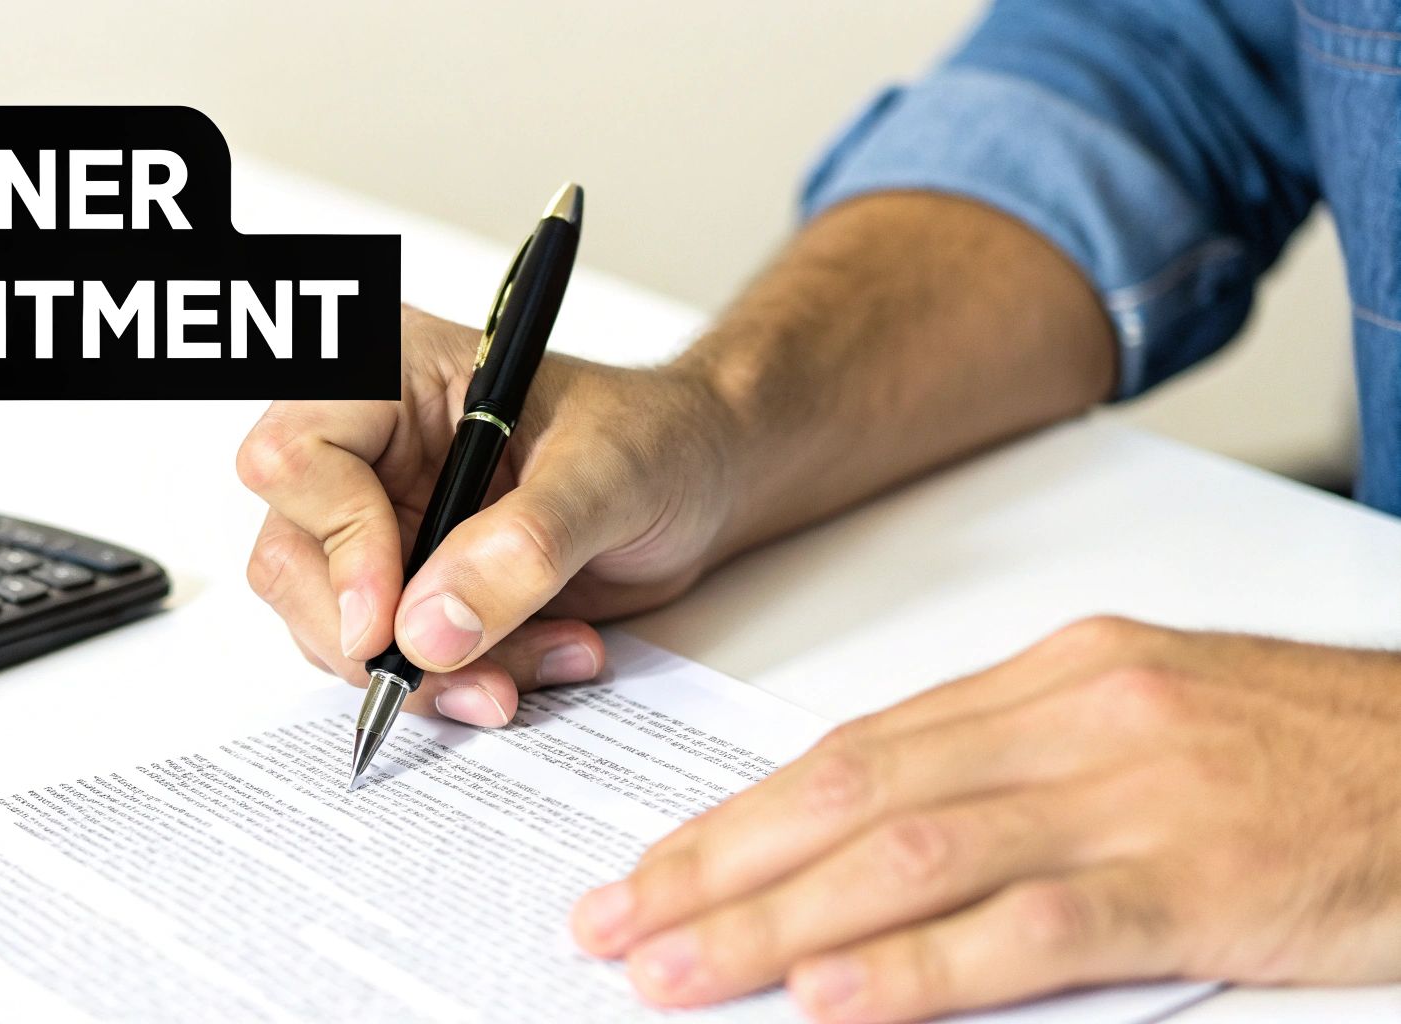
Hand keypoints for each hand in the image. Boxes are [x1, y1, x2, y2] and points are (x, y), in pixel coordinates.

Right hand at [237, 306, 740, 725]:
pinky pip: (393, 659)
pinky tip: (544, 655)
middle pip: (292, 558)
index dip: (336, 545)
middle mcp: (368, 449)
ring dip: (435, 672)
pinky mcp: (409, 587)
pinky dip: (464, 680)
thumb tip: (430, 627)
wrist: (700, 481)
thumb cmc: (658, 437)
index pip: (296, 455)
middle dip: (378, 639)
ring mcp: (381, 522)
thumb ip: (524, 545)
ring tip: (546, 657)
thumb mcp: (610, 475)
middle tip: (474, 677)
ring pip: (334, 625)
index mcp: (391, 376)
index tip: (394, 622)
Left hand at [571, 616, 1400, 1021]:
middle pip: (849, 796)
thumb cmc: (1315, 750)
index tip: (656, 867)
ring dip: (775, 921)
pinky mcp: (1194, 878)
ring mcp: (1131, 795)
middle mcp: (1072, 720)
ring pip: (908, 856)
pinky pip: (1028, 926)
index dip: (737, 815)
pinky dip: (917, 966)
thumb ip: (1017, 767)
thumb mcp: (1151, 720)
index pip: (852, 750)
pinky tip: (833, 997)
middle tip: (619, 924)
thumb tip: (880, 830)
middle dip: (716, 867)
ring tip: (678, 971)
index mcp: (1052, 677)